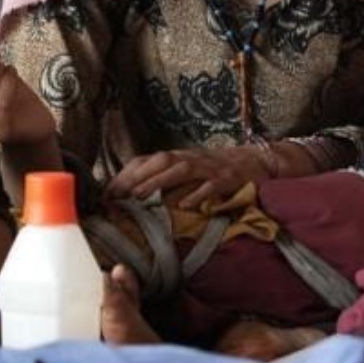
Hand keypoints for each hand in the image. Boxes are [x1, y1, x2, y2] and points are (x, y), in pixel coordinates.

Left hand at [107, 144, 271, 209]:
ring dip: (159, 181)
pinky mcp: (229, 179)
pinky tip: (186, 205)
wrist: (258, 160)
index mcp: (179, 157)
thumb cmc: (218, 169)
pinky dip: (198, 194)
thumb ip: (167, 179)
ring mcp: (210, 168)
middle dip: (136, 176)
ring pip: (182, 169)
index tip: (106, 192)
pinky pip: (212, 185)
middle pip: (160, 160)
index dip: (126, 174)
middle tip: (115, 195)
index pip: (147, 160)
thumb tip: (133, 196)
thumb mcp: (190, 171)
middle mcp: (192, 158)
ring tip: (140, 195)